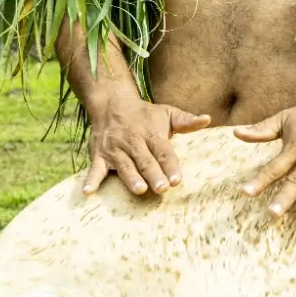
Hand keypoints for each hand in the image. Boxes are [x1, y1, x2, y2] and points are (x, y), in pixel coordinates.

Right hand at [84, 94, 210, 196]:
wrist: (112, 103)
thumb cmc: (145, 114)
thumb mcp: (167, 113)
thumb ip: (186, 121)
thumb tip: (207, 119)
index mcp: (151, 134)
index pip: (163, 151)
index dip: (171, 165)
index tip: (178, 180)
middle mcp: (133, 141)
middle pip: (145, 160)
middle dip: (154, 175)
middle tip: (162, 189)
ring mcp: (114, 149)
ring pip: (124, 165)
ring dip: (130, 178)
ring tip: (139, 190)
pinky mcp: (98, 155)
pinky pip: (93, 169)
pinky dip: (90, 180)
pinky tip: (88, 192)